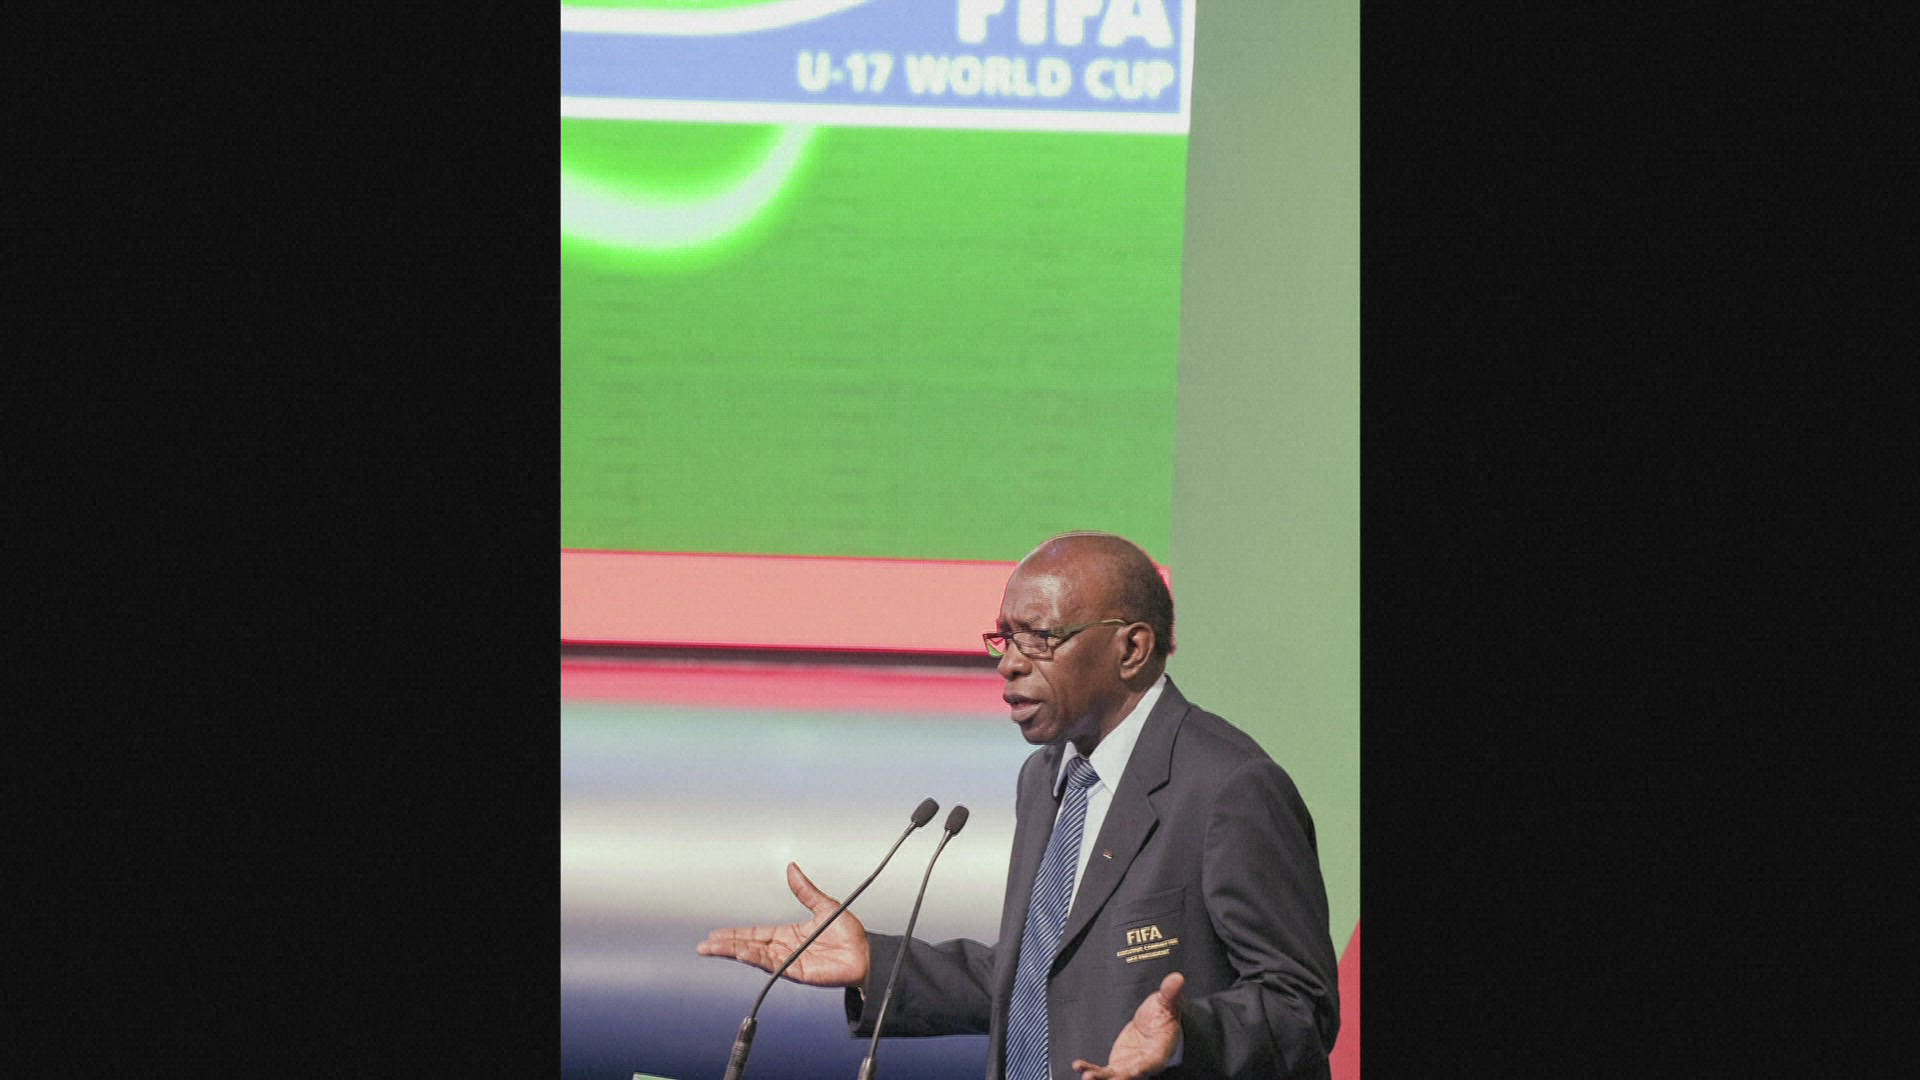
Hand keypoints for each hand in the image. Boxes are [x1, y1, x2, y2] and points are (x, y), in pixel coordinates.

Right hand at [695, 862, 871, 987]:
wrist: (866, 954)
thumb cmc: (851, 935)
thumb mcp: (824, 905)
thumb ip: (805, 890)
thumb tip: (792, 868)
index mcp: (788, 934)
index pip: (755, 934)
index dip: (735, 934)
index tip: (717, 934)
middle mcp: (786, 949)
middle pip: (749, 946)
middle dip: (726, 945)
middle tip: (705, 945)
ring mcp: (790, 962)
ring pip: (755, 956)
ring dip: (733, 952)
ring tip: (713, 949)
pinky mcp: (797, 972)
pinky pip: (773, 965)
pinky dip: (755, 959)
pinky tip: (741, 954)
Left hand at [1072, 972, 1184, 1079]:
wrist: (1154, 1024)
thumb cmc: (1164, 1015)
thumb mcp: (1166, 1002)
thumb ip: (1170, 993)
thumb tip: (1177, 977)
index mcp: (1159, 1052)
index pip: (1153, 1062)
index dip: (1144, 1068)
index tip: (1134, 1072)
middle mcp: (1144, 1064)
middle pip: (1131, 1075)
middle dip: (1118, 1078)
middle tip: (1099, 1077)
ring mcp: (1130, 1067)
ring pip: (1115, 1076)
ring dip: (1100, 1077)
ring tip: (1086, 1075)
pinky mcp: (1118, 1065)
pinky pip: (1104, 1071)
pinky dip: (1091, 1069)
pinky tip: (1078, 1065)